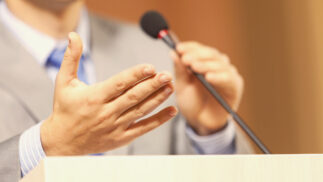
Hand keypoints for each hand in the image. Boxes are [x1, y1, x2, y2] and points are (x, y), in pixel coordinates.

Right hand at [41, 32, 177, 155]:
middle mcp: (106, 112)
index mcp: (93, 97)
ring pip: (141, 111)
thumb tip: (74, 35)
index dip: (136, 75)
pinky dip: (159, 120)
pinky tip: (171, 111)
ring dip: (158, 99)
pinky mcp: (121, 138)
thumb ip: (71, 58)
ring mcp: (115, 126)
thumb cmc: (64, 109)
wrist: (62, 142)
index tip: (150, 67)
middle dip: (152, 85)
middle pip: (133, 97)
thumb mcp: (63, 82)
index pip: (119, 84)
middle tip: (166, 75)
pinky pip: (143, 128)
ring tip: (170, 87)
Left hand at [171, 42, 242, 135]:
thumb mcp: (181, 86)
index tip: (178, 48)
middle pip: (210, 54)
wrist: (200, 122)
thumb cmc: (191, 103)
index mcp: (204, 62)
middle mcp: (217, 65)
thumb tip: (173, 52)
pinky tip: (209, 77)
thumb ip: (179, 70)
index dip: (189, 47)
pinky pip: (228, 79)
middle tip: (185, 58)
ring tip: (194, 67)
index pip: (199, 49)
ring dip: (206, 65)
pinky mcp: (235, 86)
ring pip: (220, 64)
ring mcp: (227, 74)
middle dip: (197, 55)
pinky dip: (219, 77)